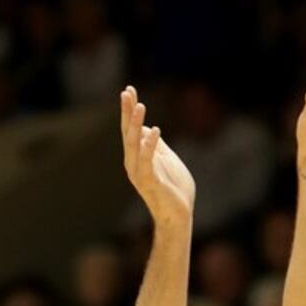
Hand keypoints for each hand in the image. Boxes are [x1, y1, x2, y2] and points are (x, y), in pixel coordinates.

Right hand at [119, 89, 194, 226]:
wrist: (179, 216)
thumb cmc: (174, 189)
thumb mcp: (166, 158)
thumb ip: (156, 144)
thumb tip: (145, 127)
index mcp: (137, 156)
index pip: (131, 129)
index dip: (129, 109)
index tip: (128, 89)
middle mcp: (134, 163)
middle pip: (128, 133)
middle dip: (127, 112)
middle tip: (127, 92)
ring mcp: (140, 173)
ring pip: (134, 145)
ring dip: (135, 125)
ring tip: (139, 105)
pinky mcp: (150, 183)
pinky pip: (147, 161)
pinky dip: (150, 146)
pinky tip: (155, 130)